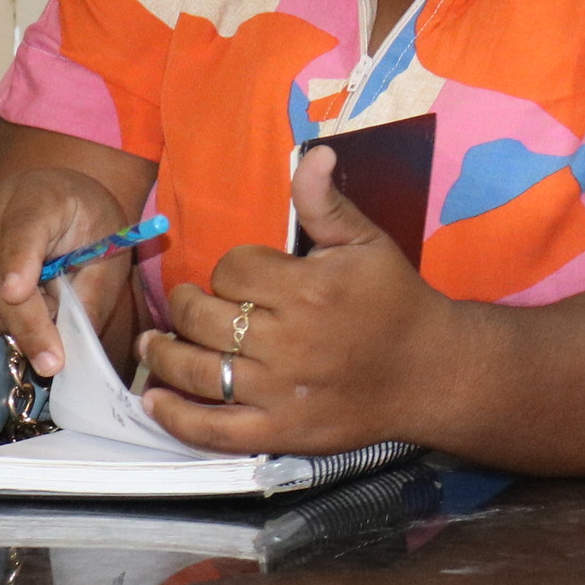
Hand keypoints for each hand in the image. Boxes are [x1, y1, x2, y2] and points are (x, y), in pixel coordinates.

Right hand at [0, 164, 131, 375]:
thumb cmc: (85, 227)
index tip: (18, 293)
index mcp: (40, 199)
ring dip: (3, 323)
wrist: (55, 199)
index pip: (23, 231)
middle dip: (23, 321)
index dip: (18, 263)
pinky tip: (6, 316)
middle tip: (54, 353)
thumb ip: (92, 296)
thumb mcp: (108, 254)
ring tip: (37, 313)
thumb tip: (70, 347)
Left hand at [136, 145, 460, 453]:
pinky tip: (154, 399)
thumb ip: (327, 203)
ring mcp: (280, 391)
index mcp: (309, 290)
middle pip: (203, 318)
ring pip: (196, 370)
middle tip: (185, 303)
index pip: (232, 270)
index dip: (231, 268)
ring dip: (163, 354)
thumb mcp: (367, 244)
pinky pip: (212, 429)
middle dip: (185, 306)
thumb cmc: (397, 302)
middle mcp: (289, 341)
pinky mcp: (279, 432)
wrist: (430, 370)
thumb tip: (314, 152)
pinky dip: (175, 416)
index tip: (243, 276)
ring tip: (153, 343)